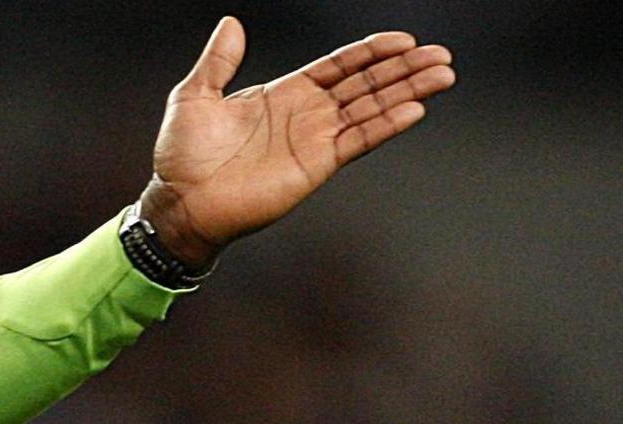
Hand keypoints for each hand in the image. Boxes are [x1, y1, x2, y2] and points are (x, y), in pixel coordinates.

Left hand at [139, 17, 455, 267]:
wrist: (180, 201)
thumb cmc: (182, 156)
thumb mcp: (194, 96)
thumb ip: (218, 61)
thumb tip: (231, 23)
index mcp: (284, 93)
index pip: (339, 67)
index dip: (370, 52)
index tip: (403, 40)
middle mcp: (306, 115)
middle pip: (365, 84)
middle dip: (403, 69)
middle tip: (440, 55)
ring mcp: (314, 140)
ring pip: (370, 109)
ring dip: (407, 92)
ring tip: (443, 74)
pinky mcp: (315, 165)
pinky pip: (357, 140)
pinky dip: (386, 125)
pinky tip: (414, 110)